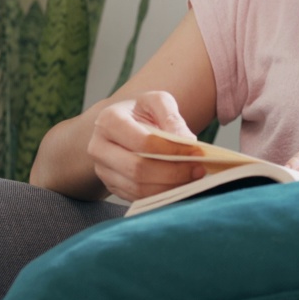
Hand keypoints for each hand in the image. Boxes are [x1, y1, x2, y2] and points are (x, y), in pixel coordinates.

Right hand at [87, 91, 206, 201]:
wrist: (125, 124)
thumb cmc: (142, 111)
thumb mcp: (158, 102)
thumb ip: (172, 117)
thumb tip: (187, 141)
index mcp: (108, 121)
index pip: (143, 142)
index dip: (172, 150)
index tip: (197, 151)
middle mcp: (99, 147)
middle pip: (138, 169)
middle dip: (173, 172)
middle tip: (199, 170)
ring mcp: (103, 170)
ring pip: (137, 188)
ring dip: (169, 187)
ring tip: (193, 178)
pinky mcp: (111, 186)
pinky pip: (137, 197)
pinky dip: (161, 194)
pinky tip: (179, 185)